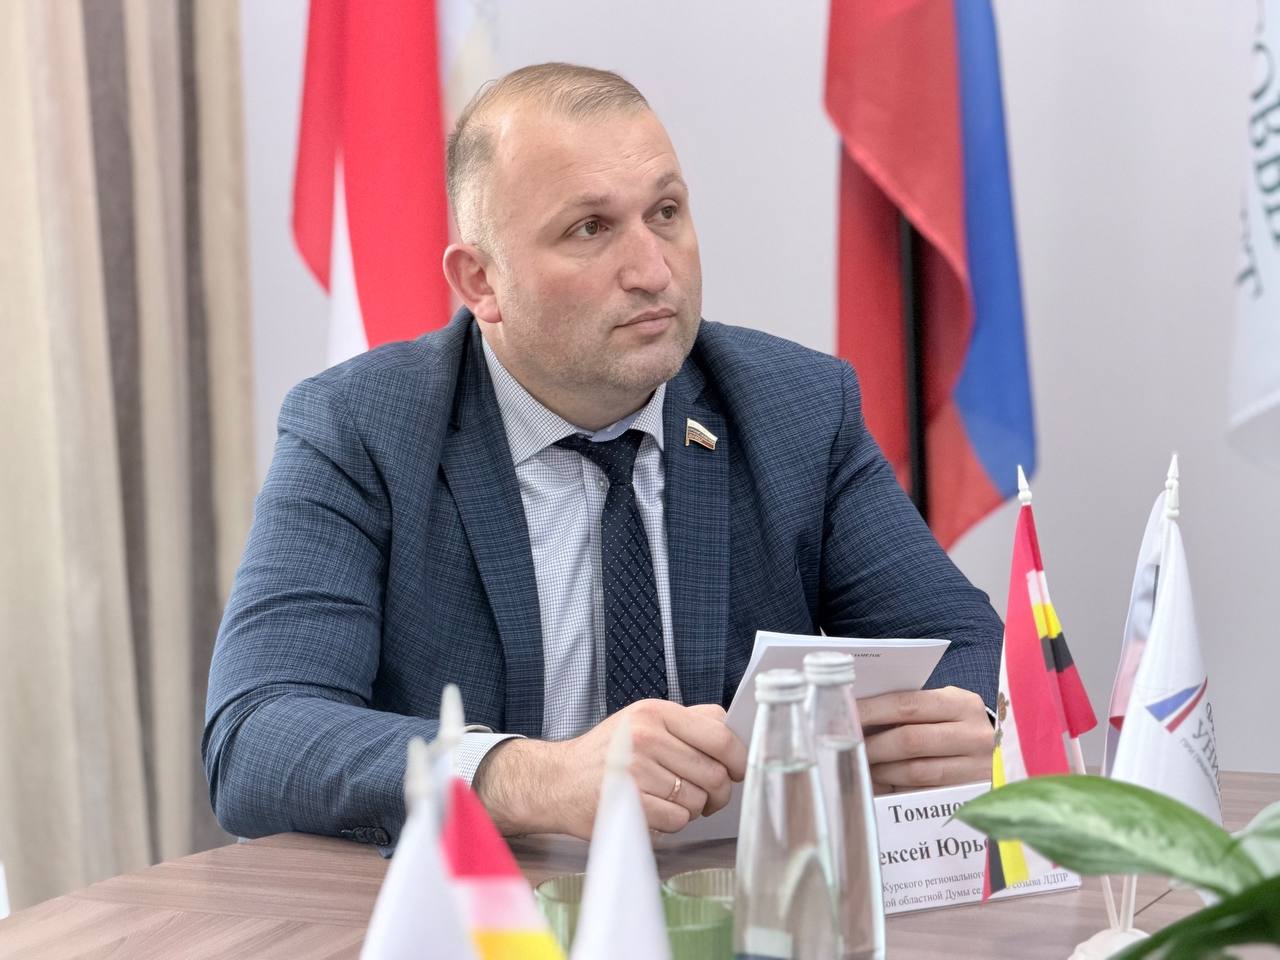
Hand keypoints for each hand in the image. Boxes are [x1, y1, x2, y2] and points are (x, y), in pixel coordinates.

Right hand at [472, 700, 746, 838]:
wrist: (557, 780)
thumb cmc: (606, 753)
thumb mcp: (642, 720)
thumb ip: (687, 722)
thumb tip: (731, 731)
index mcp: (655, 713)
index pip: (720, 735)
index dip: (739, 758)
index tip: (738, 770)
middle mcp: (646, 738)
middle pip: (714, 774)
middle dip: (718, 793)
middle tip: (707, 796)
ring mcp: (636, 772)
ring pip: (697, 802)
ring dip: (690, 809)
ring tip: (666, 800)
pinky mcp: (629, 804)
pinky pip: (676, 822)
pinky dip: (670, 824)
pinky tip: (651, 813)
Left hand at [857, 686, 992, 794]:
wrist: (1003, 758)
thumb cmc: (957, 727)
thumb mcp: (943, 708)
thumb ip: (910, 709)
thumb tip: (857, 714)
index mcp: (961, 704)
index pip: (907, 704)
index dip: (871, 711)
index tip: (846, 715)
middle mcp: (974, 735)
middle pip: (910, 740)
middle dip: (872, 745)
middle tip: (847, 748)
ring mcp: (977, 768)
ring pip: (916, 771)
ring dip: (882, 771)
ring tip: (863, 767)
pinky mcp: (971, 796)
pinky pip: (924, 794)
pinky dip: (897, 790)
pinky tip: (881, 785)